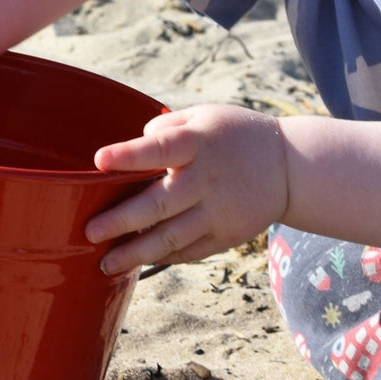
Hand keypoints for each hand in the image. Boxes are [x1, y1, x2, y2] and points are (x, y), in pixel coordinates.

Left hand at [85, 104, 288, 272]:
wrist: (291, 167)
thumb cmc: (234, 136)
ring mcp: (218, 212)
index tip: (99, 160)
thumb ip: (165, 128)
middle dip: (121, 221)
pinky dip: (162, 258)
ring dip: (136, 253)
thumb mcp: (204, 116)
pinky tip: (136, 262)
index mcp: (198, 143)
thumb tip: (132, 147)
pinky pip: (188, 251)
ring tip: (106, 263)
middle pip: (159, 203)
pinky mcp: (226, 236)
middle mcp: (206, 179)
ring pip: (171, 237)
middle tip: (89, 232)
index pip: (159, 149)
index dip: (129, 155)